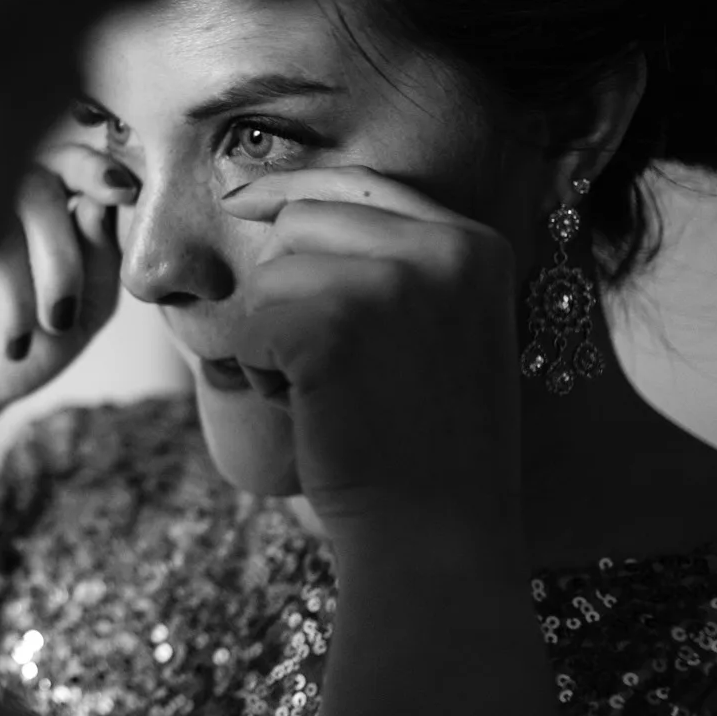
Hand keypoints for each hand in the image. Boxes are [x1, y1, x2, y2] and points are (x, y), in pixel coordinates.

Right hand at [0, 141, 135, 439]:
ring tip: (16, 340)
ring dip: (17, 291)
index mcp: (31, 200)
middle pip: (33, 185)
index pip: (63, 157)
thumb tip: (102, 200)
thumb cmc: (19, 351)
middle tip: (58, 319)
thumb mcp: (84, 313)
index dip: (93, 168)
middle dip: (60, 260)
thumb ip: (103, 257)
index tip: (122, 192)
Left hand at [220, 167, 524, 562]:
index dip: (291, 192)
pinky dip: (260, 373)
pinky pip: (250, 326)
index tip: (241, 201)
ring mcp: (389, 284)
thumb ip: (391, 261)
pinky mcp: (332, 326)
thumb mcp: (439, 328)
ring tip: (325, 393)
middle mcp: (442, 250)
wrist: (438, 532)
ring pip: (270, 276)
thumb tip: (280, 202)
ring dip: (272, 338)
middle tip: (326, 363)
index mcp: (475, 245)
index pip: (362, 183)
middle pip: (304, 221)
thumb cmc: (425, 442)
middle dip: (285, 289)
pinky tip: (308, 411)